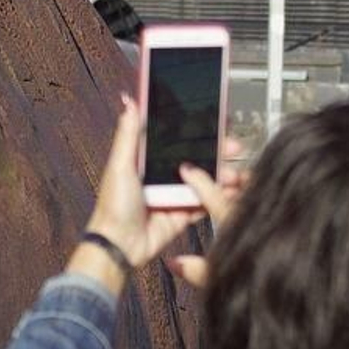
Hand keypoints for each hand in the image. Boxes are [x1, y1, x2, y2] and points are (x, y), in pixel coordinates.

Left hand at [75, 97, 247, 289]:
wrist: (119, 246)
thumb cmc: (113, 207)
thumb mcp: (120, 165)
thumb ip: (128, 134)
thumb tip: (130, 102)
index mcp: (148, 160)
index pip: (178, 139)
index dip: (198, 130)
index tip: (218, 121)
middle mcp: (163, 175)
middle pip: (197, 157)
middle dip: (219, 151)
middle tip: (234, 147)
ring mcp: (175, 195)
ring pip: (205, 180)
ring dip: (222, 175)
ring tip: (235, 173)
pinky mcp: (183, 214)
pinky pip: (205, 203)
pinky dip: (218, 198)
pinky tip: (231, 192)